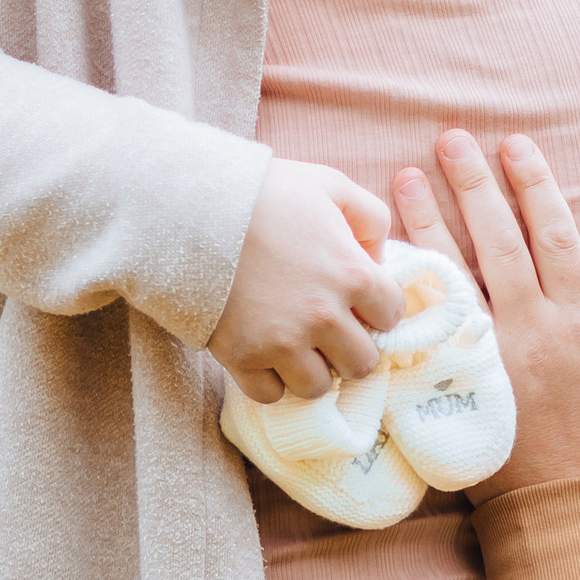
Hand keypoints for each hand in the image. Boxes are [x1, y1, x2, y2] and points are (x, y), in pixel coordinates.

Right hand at [211, 158, 406, 403]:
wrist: (188, 207)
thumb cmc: (262, 191)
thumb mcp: (328, 184)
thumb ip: (368, 216)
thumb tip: (378, 256)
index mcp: (352, 273)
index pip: (392, 316)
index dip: (377, 307)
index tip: (358, 301)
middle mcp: (324, 316)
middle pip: (362, 363)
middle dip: (350, 347)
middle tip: (329, 330)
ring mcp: (282, 342)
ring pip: (318, 386)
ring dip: (311, 369)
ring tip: (295, 344)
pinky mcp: (242, 357)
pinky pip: (270, 395)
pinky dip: (269, 380)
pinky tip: (263, 353)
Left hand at [393, 131, 579, 492]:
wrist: (566, 505)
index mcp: (577, 321)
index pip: (554, 235)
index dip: (535, 185)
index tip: (516, 146)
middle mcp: (527, 330)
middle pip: (496, 241)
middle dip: (474, 185)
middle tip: (450, 139)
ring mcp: (485, 357)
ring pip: (452, 275)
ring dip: (427, 222)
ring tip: (403, 177)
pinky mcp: (453, 382)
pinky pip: (425, 325)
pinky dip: (407, 287)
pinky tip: (384, 254)